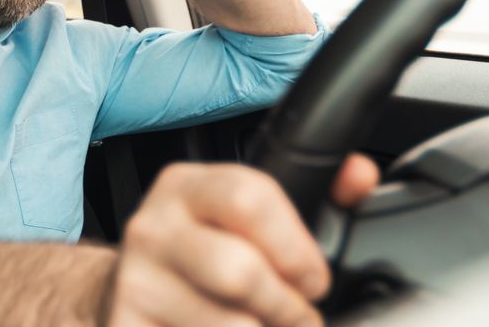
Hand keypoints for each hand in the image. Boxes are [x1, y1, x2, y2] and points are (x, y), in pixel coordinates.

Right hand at [105, 155, 378, 326]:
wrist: (130, 291)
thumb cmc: (201, 254)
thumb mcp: (245, 215)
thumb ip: (314, 193)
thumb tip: (360, 176)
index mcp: (186, 187)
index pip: (249, 198)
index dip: (297, 248)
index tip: (312, 277)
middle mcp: (153, 228)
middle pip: (240, 271)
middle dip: (287, 306)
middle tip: (297, 317)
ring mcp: (135, 282)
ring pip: (231, 326)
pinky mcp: (128, 325)